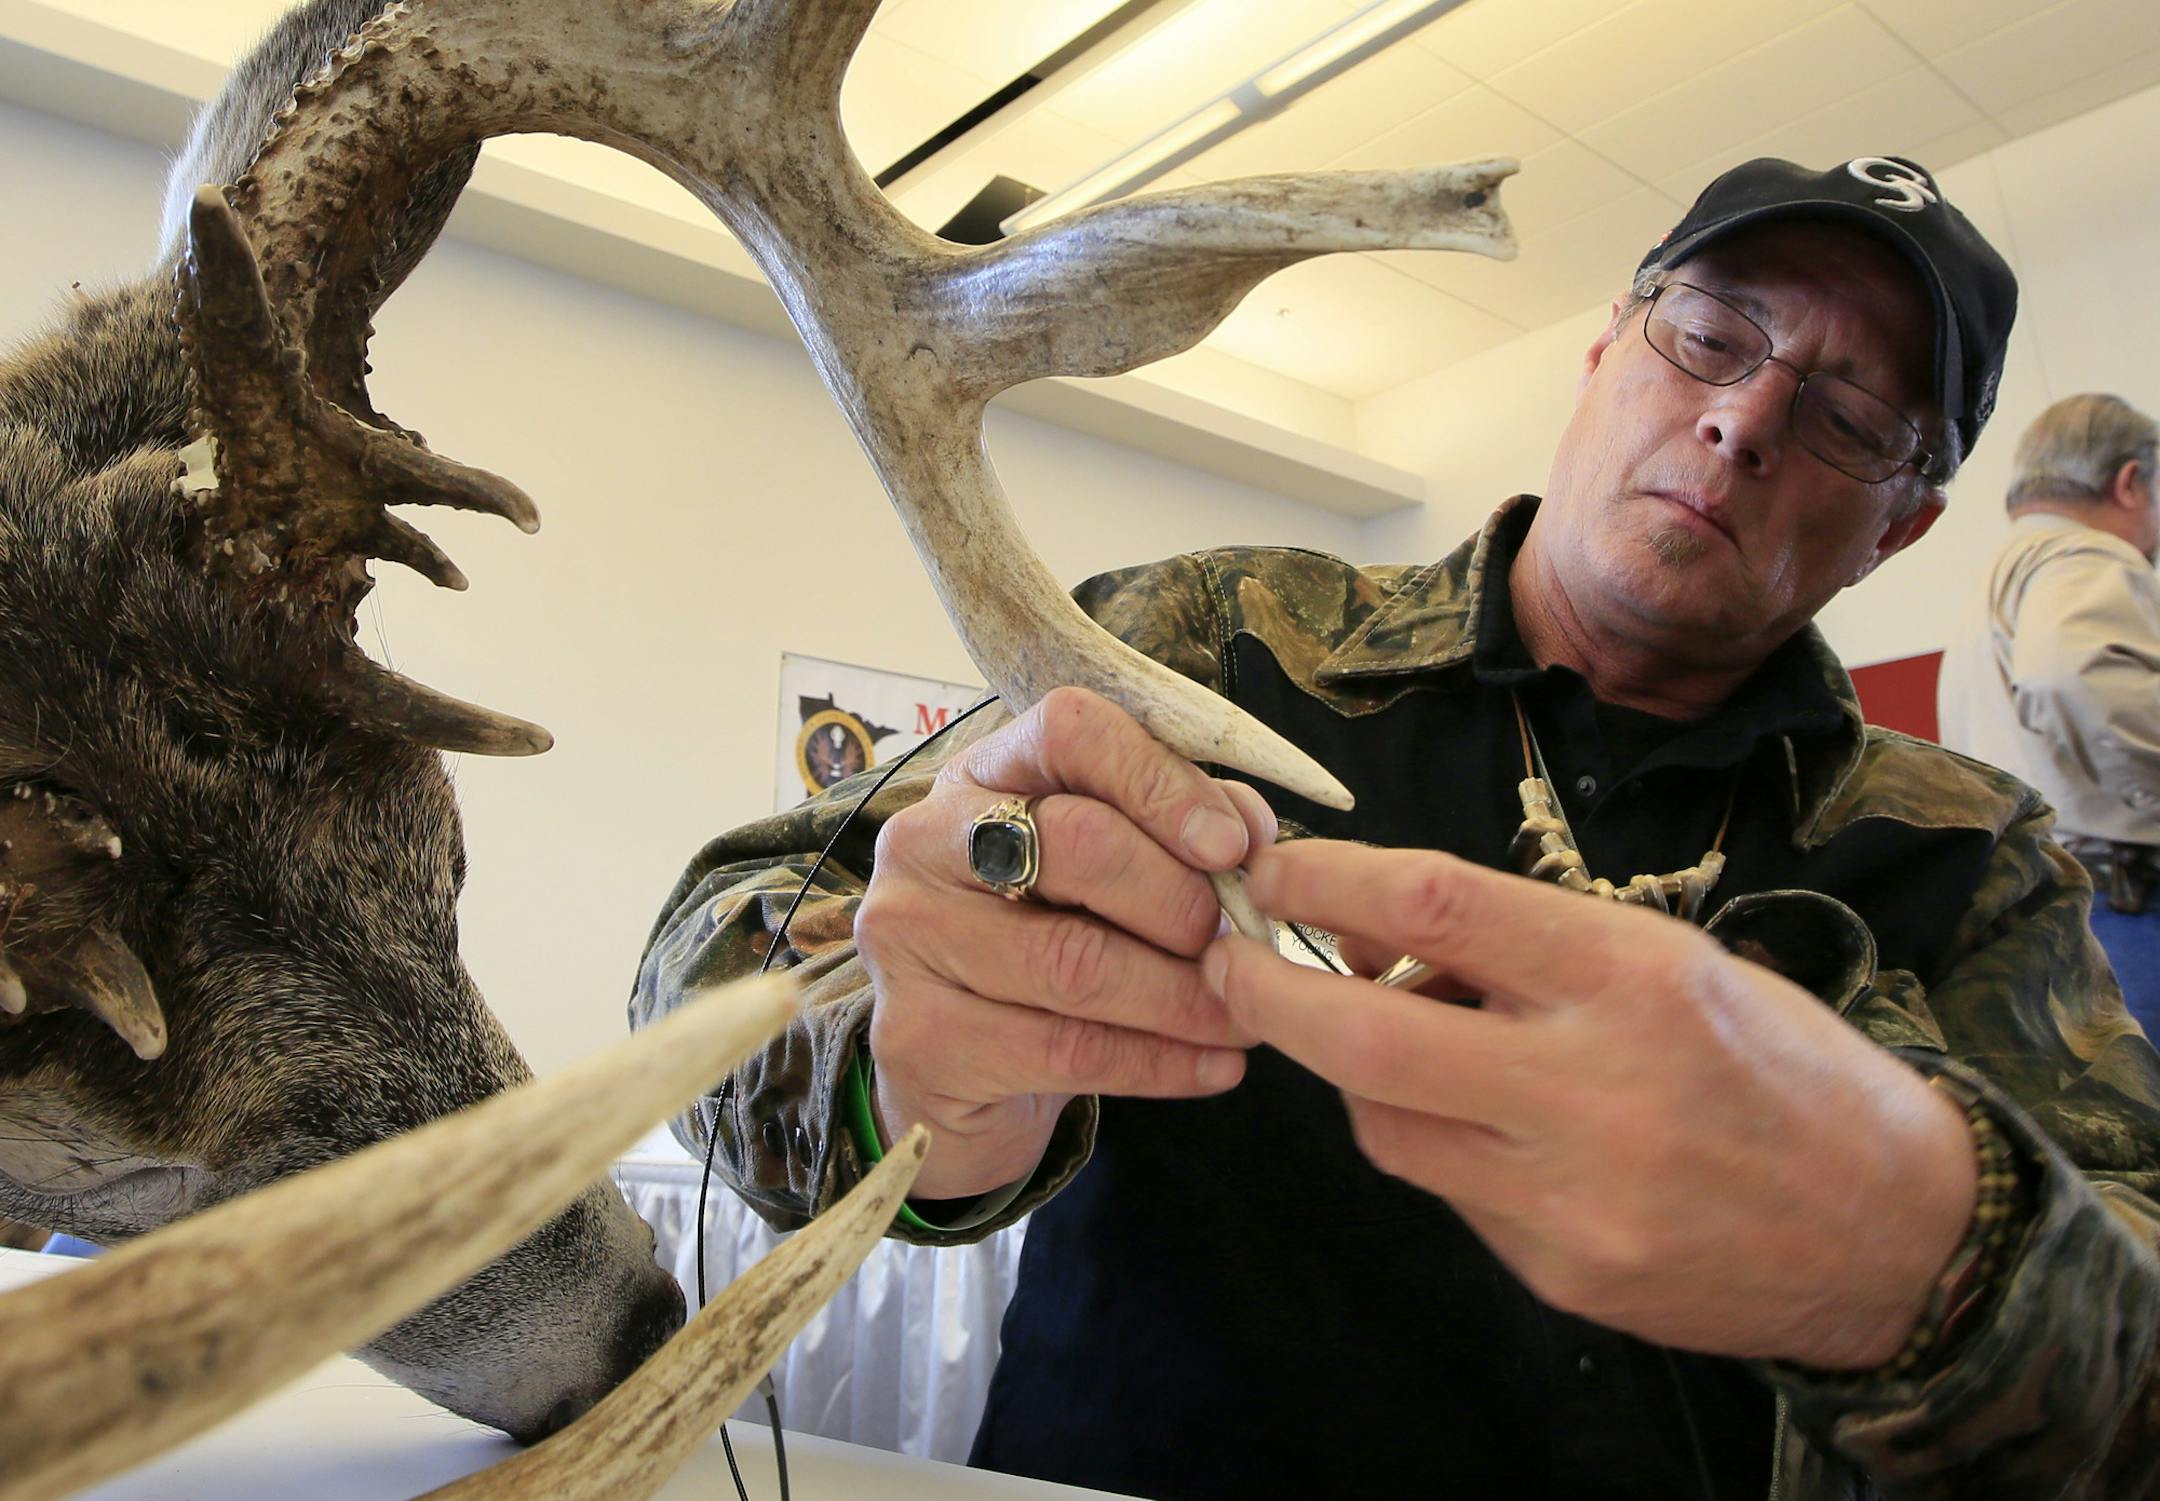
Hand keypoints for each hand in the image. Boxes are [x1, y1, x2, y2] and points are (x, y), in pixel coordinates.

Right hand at [857, 687, 1274, 1201]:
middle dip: (1181, 900)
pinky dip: (1159, 1061)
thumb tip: (1250, 827)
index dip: (1161, 781)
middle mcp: (924, 843)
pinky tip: (1215, 1067)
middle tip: (1239, 947)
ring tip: (1245, 1016)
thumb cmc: (1044, 946)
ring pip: (1075, 961)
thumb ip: (1174, 829)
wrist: (958, 1074)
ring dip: (1183, 995)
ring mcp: (908, 940)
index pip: (1069, 732)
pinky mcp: (920, 1038)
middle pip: (1077, 843)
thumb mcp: (1101, 872)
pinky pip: (1065, 1050)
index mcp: (978, 776)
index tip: (1231, 846)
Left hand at [1202, 839, 1977, 1368]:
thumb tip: (1375, 938)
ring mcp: (1572, 1196)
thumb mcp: (1673, 961)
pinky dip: (1434, 1142)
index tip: (1272, 870)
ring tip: (1404, 1040)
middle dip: (1270, 993)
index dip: (1328, 880)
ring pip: (1383, 1126)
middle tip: (1230, 962)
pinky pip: (1447, 1193)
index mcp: (1633, 977)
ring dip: (1355, 1073)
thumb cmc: (1781, 1067)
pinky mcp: (1561, 1272)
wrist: (1898, 1231)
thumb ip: (1526, 949)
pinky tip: (1483, 1124)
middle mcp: (1595, 1086)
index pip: (1436, 904)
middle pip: (1366, 1035)